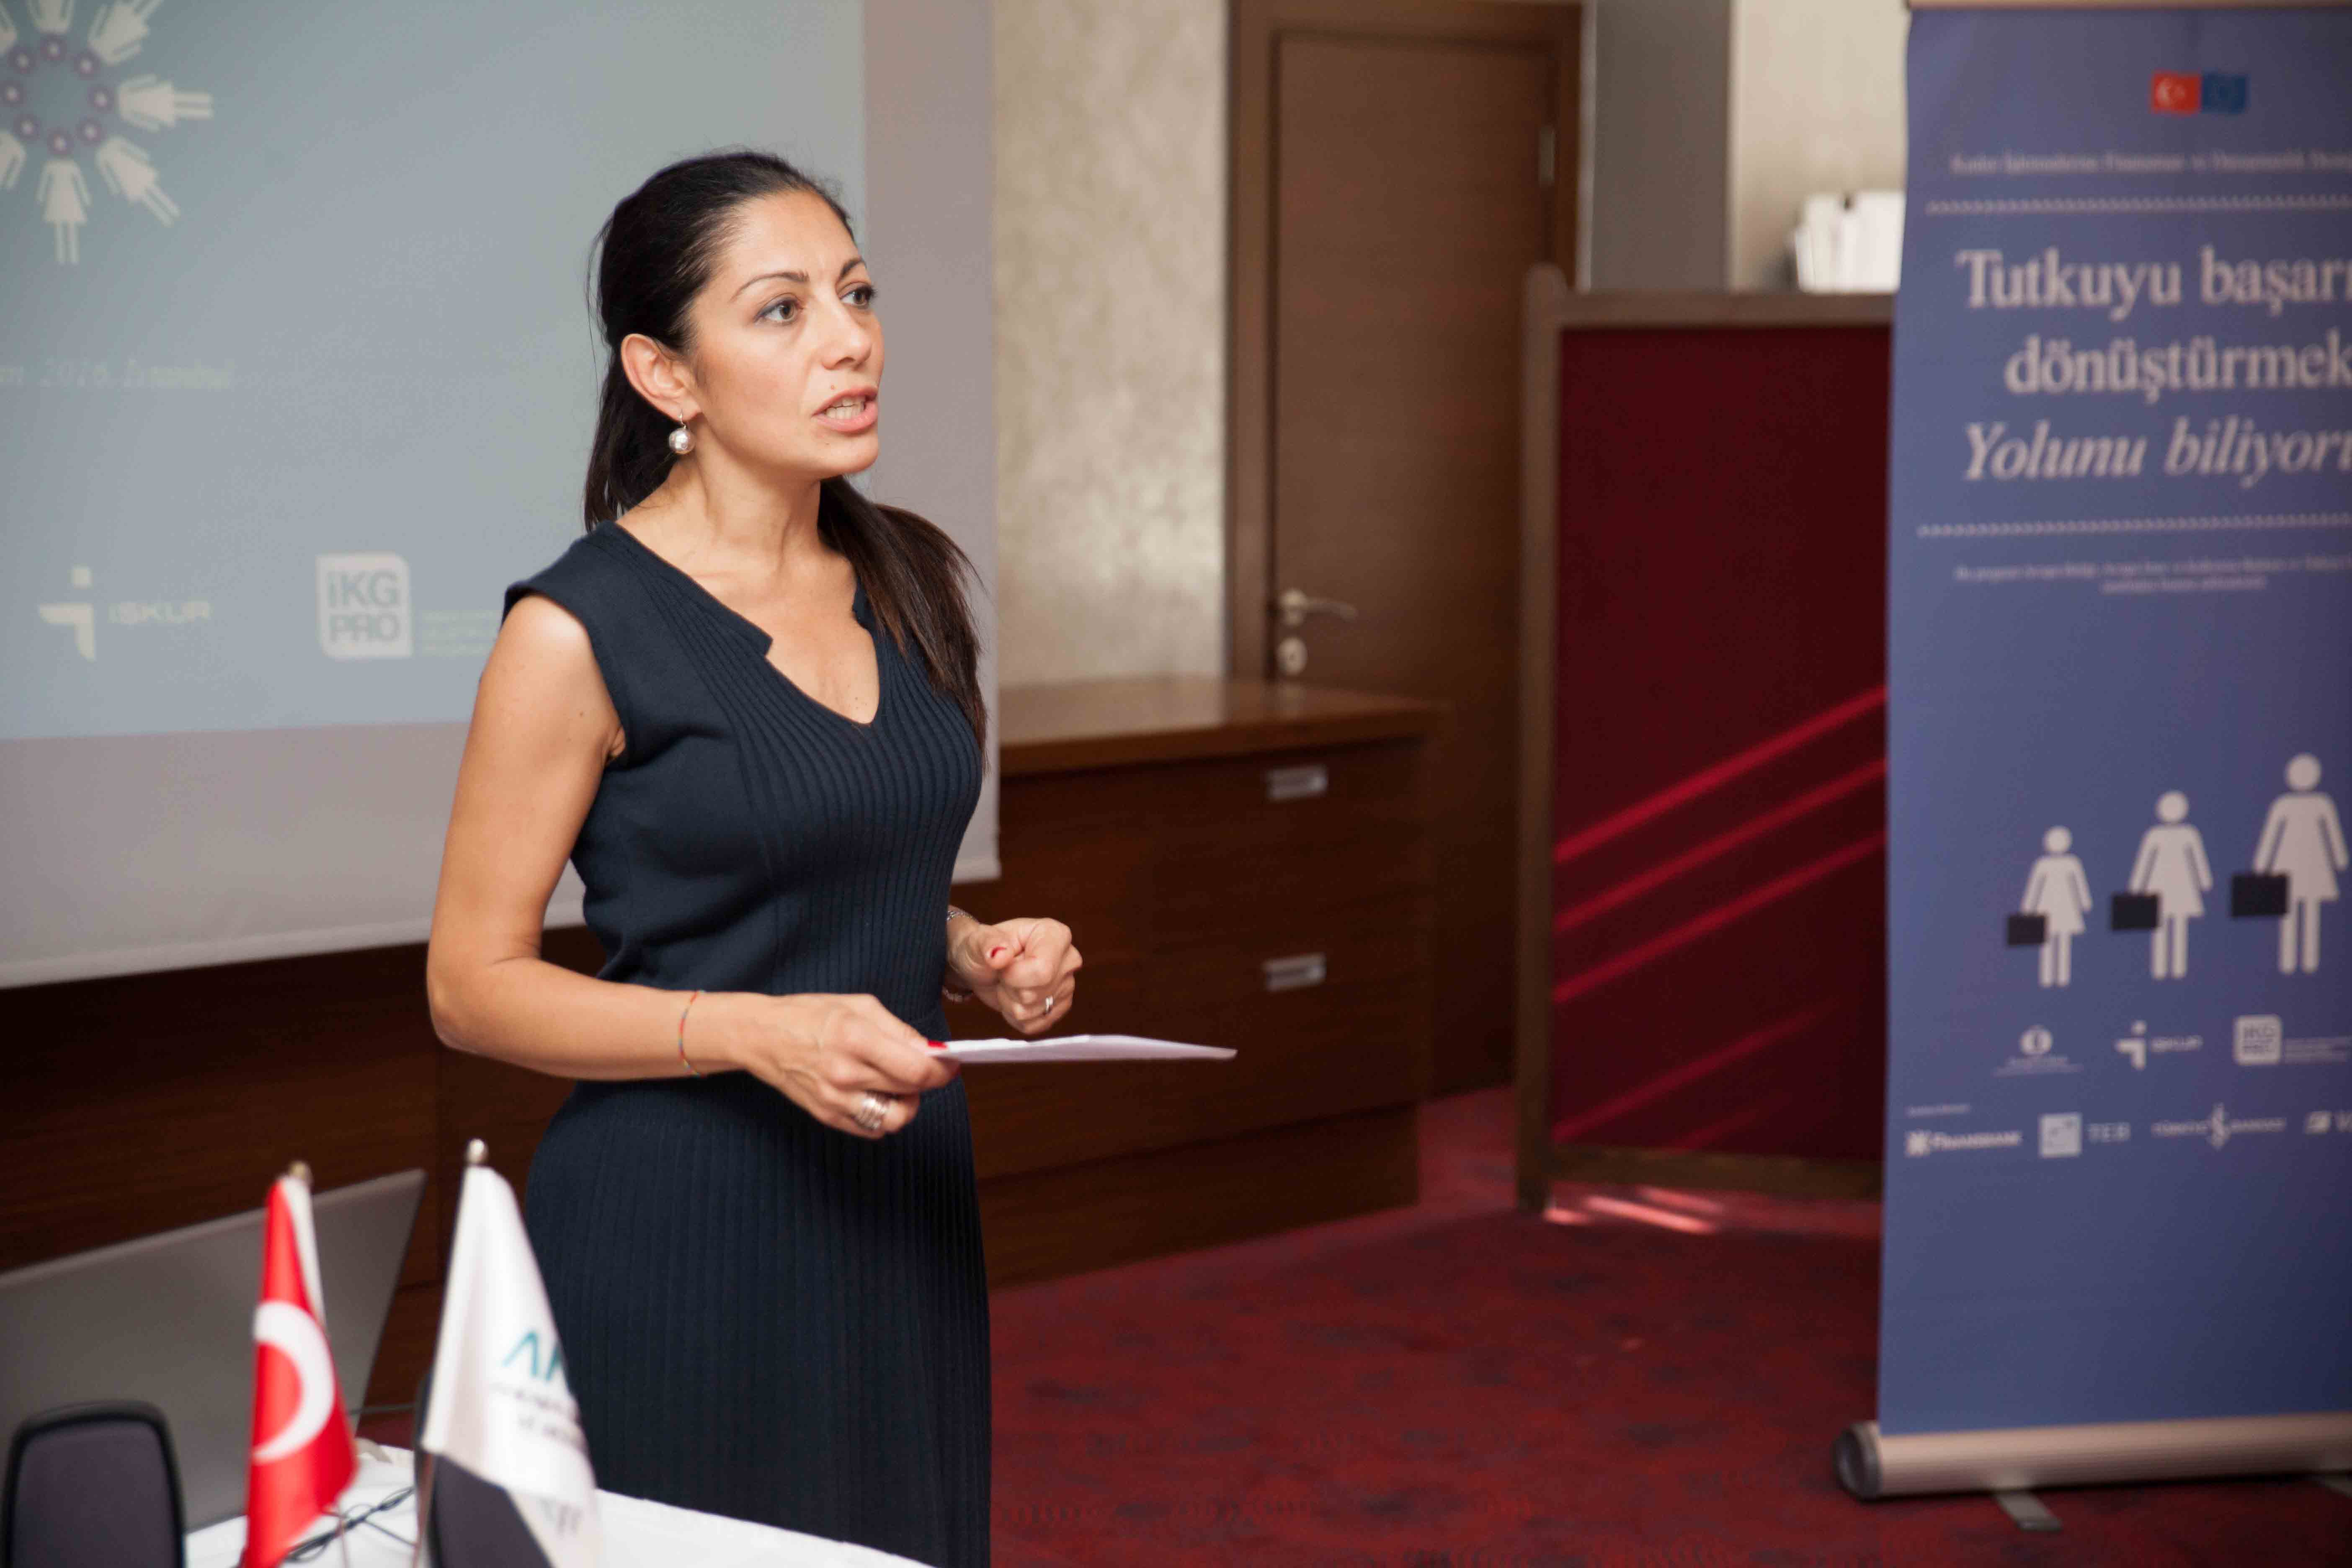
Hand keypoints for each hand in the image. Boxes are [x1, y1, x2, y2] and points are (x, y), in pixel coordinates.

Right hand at [707, 993, 958, 1139]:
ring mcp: (835, 1100)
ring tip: (899, 1084)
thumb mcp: (860, 1006)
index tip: (951, 1063)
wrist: (762, 1037)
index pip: (917, 1069)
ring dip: (907, 1104)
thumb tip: (933, 1052)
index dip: (943, 1070)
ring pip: (895, 1119)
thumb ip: (900, 1031)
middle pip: (911, 1092)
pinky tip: (877, 1094)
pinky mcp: (827, 1116)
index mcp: (856, 1038)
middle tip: (926, 1067)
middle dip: (929, 1081)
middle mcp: (846, 1073)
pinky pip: (873, 1129)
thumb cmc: (811, 1014)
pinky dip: (884, 1116)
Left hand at [948, 914, 1081, 1035]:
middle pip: (1034, 994)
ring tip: (1008, 983)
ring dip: (1009, 1002)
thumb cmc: (984, 948)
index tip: (1002, 963)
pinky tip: (1013, 997)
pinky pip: (1032, 1026)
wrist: (984, 965)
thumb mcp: (979, 940)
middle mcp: (1068, 960)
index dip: (1013, 975)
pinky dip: (1014, 1016)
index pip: (1042, 970)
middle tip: (1004, 972)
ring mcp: (1066, 986)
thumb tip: (998, 955)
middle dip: (1009, 988)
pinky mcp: (1059, 1008)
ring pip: (1030, 1013)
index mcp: (1055, 935)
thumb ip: (988, 944)